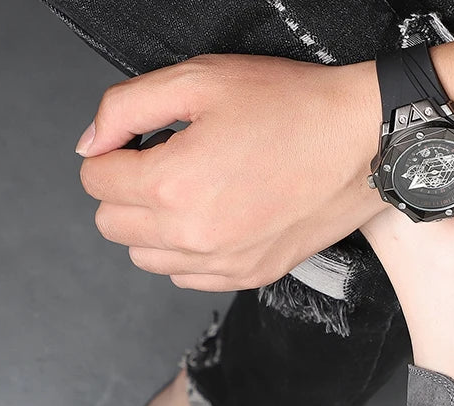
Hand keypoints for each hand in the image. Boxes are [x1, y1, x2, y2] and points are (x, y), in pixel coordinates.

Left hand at [77, 54, 384, 290]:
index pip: (96, 181)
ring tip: (188, 193)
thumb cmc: (293, 110)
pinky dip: (186, 252)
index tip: (138, 142)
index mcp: (174, 185)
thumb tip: (93, 143)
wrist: (360, 144)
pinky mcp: (251, 275)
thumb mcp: (200, 80)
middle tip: (161, 164)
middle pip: (112, 225)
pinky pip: (187, 278)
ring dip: (152, 226)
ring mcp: (224, 263)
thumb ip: (127, 108)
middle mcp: (195, 235)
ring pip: (146, 257)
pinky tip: (211, 220)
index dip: (111, 153)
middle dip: (125, 191)